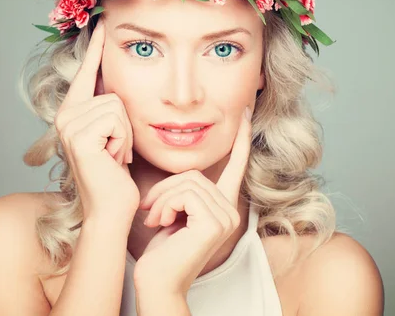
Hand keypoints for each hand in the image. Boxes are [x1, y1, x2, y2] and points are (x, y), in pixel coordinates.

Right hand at [54, 20, 138, 227]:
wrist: (111, 209)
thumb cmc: (116, 176)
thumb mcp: (115, 137)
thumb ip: (111, 111)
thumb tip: (120, 85)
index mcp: (73, 113)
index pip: (88, 73)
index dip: (95, 48)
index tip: (103, 21)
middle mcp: (65, 115)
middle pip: (113, 92)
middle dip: (125, 124)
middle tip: (117, 152)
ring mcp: (69, 124)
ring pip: (117, 105)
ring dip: (125, 135)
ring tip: (115, 157)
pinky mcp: (79, 134)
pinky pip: (116, 119)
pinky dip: (123, 142)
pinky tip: (113, 160)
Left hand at [133, 106, 252, 295]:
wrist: (156, 282)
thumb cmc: (161, 249)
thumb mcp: (173, 211)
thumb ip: (184, 191)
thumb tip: (181, 174)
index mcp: (222, 207)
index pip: (235, 167)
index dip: (240, 139)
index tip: (244, 113)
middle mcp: (229, 211)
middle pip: (195, 174)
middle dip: (165, 190)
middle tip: (150, 212)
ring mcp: (225, 217)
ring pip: (187, 183)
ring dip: (162, 200)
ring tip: (154, 221)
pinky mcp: (214, 223)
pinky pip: (185, 194)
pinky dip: (165, 206)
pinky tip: (160, 225)